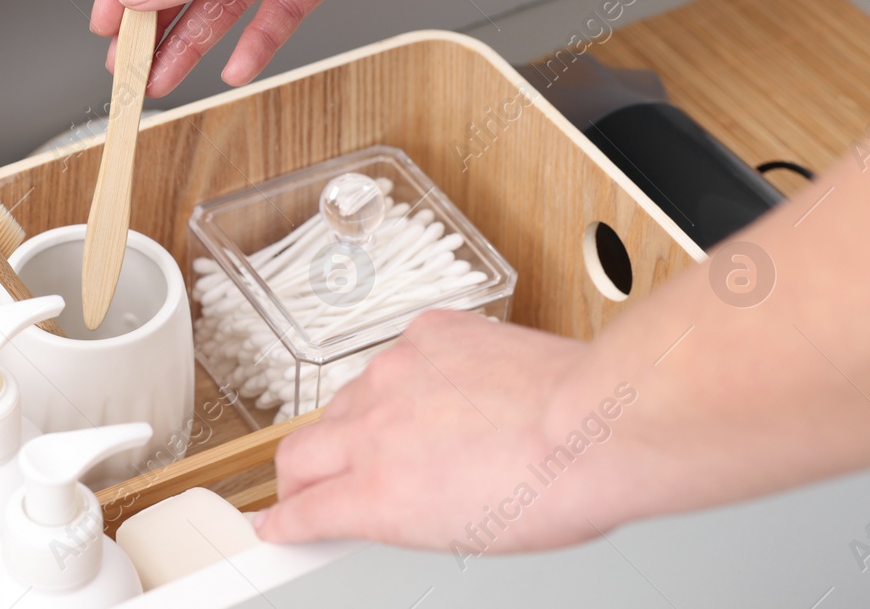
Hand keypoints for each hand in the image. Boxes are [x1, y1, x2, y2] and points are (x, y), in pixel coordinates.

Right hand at [254, 310, 613, 555]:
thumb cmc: (551, 489)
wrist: (595, 424)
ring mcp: (395, 372)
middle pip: (297, 453)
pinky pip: (396, 356)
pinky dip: (410, 377)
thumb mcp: (463, 536)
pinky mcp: (426, 333)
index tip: (275, 524)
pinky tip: (446, 392)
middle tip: (314, 489)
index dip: (282, 522)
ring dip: (360, 424)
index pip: (299, 511)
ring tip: (413, 439)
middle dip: (299, 478)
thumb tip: (375, 510)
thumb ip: (398, 518)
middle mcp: (373, 429)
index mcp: (377, 495)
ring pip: (347, 401)